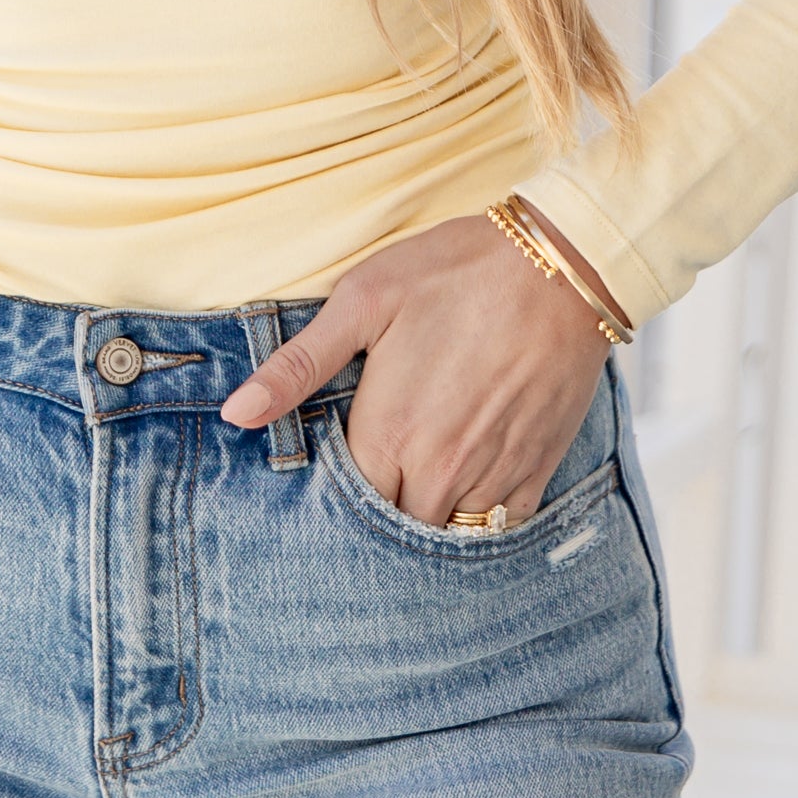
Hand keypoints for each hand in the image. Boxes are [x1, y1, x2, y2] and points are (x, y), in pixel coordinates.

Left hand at [219, 207, 615, 521]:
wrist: (561, 265)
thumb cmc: (456, 271)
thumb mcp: (364, 300)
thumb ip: (298, 366)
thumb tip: (236, 413)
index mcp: (389, 432)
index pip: (345, 502)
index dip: (334, 491)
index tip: (335, 467)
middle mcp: (439, 468)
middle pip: (394, 527)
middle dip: (380, 509)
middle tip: (378, 471)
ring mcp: (492, 474)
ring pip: (447, 532)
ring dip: (428, 515)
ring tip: (419, 480)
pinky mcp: (537, 468)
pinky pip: (501, 525)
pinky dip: (481, 516)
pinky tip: (469, 484)